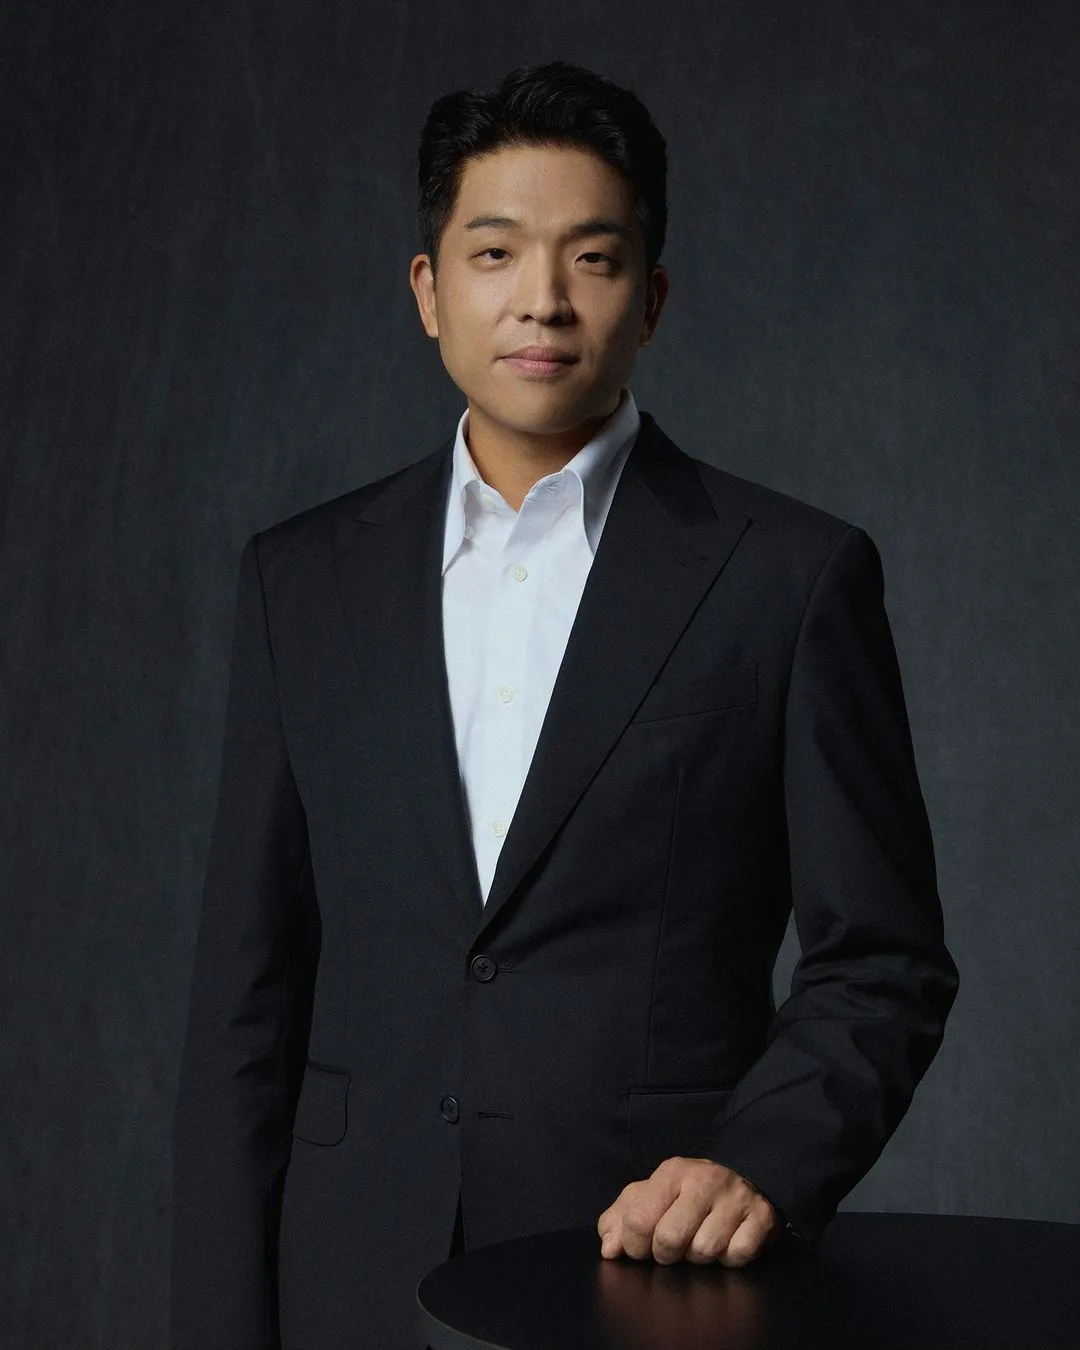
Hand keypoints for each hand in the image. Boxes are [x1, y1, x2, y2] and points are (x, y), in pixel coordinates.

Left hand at [597, 1157, 781, 1266]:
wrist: (747, 1176)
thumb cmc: (689, 1192)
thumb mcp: (652, 1194)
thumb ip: (621, 1217)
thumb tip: (609, 1249)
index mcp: (671, 1173)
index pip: (638, 1220)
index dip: (635, 1246)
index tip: (642, 1248)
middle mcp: (704, 1181)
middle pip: (670, 1240)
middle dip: (667, 1254)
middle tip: (674, 1247)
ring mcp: (736, 1199)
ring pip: (704, 1251)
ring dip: (699, 1257)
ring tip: (701, 1240)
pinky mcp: (762, 1218)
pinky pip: (738, 1256)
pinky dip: (730, 1259)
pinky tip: (728, 1243)